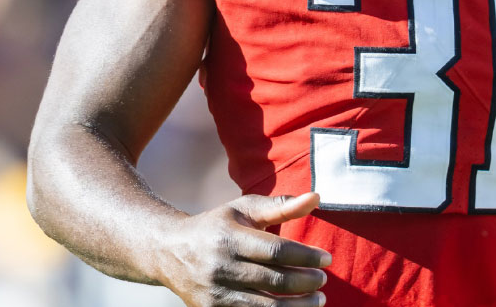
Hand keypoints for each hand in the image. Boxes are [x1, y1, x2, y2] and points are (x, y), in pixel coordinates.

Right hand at [156, 192, 331, 306]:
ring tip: (317, 301)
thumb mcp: (243, 210)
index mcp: (230, 238)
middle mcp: (220, 267)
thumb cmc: (216, 226)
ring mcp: (214, 294)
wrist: (168, 252)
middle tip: (323, 281)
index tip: (327, 259)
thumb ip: (280, 206)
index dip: (305, 257)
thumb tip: (316, 198)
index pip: (276, 251)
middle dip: (305, 282)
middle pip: (273, 280)